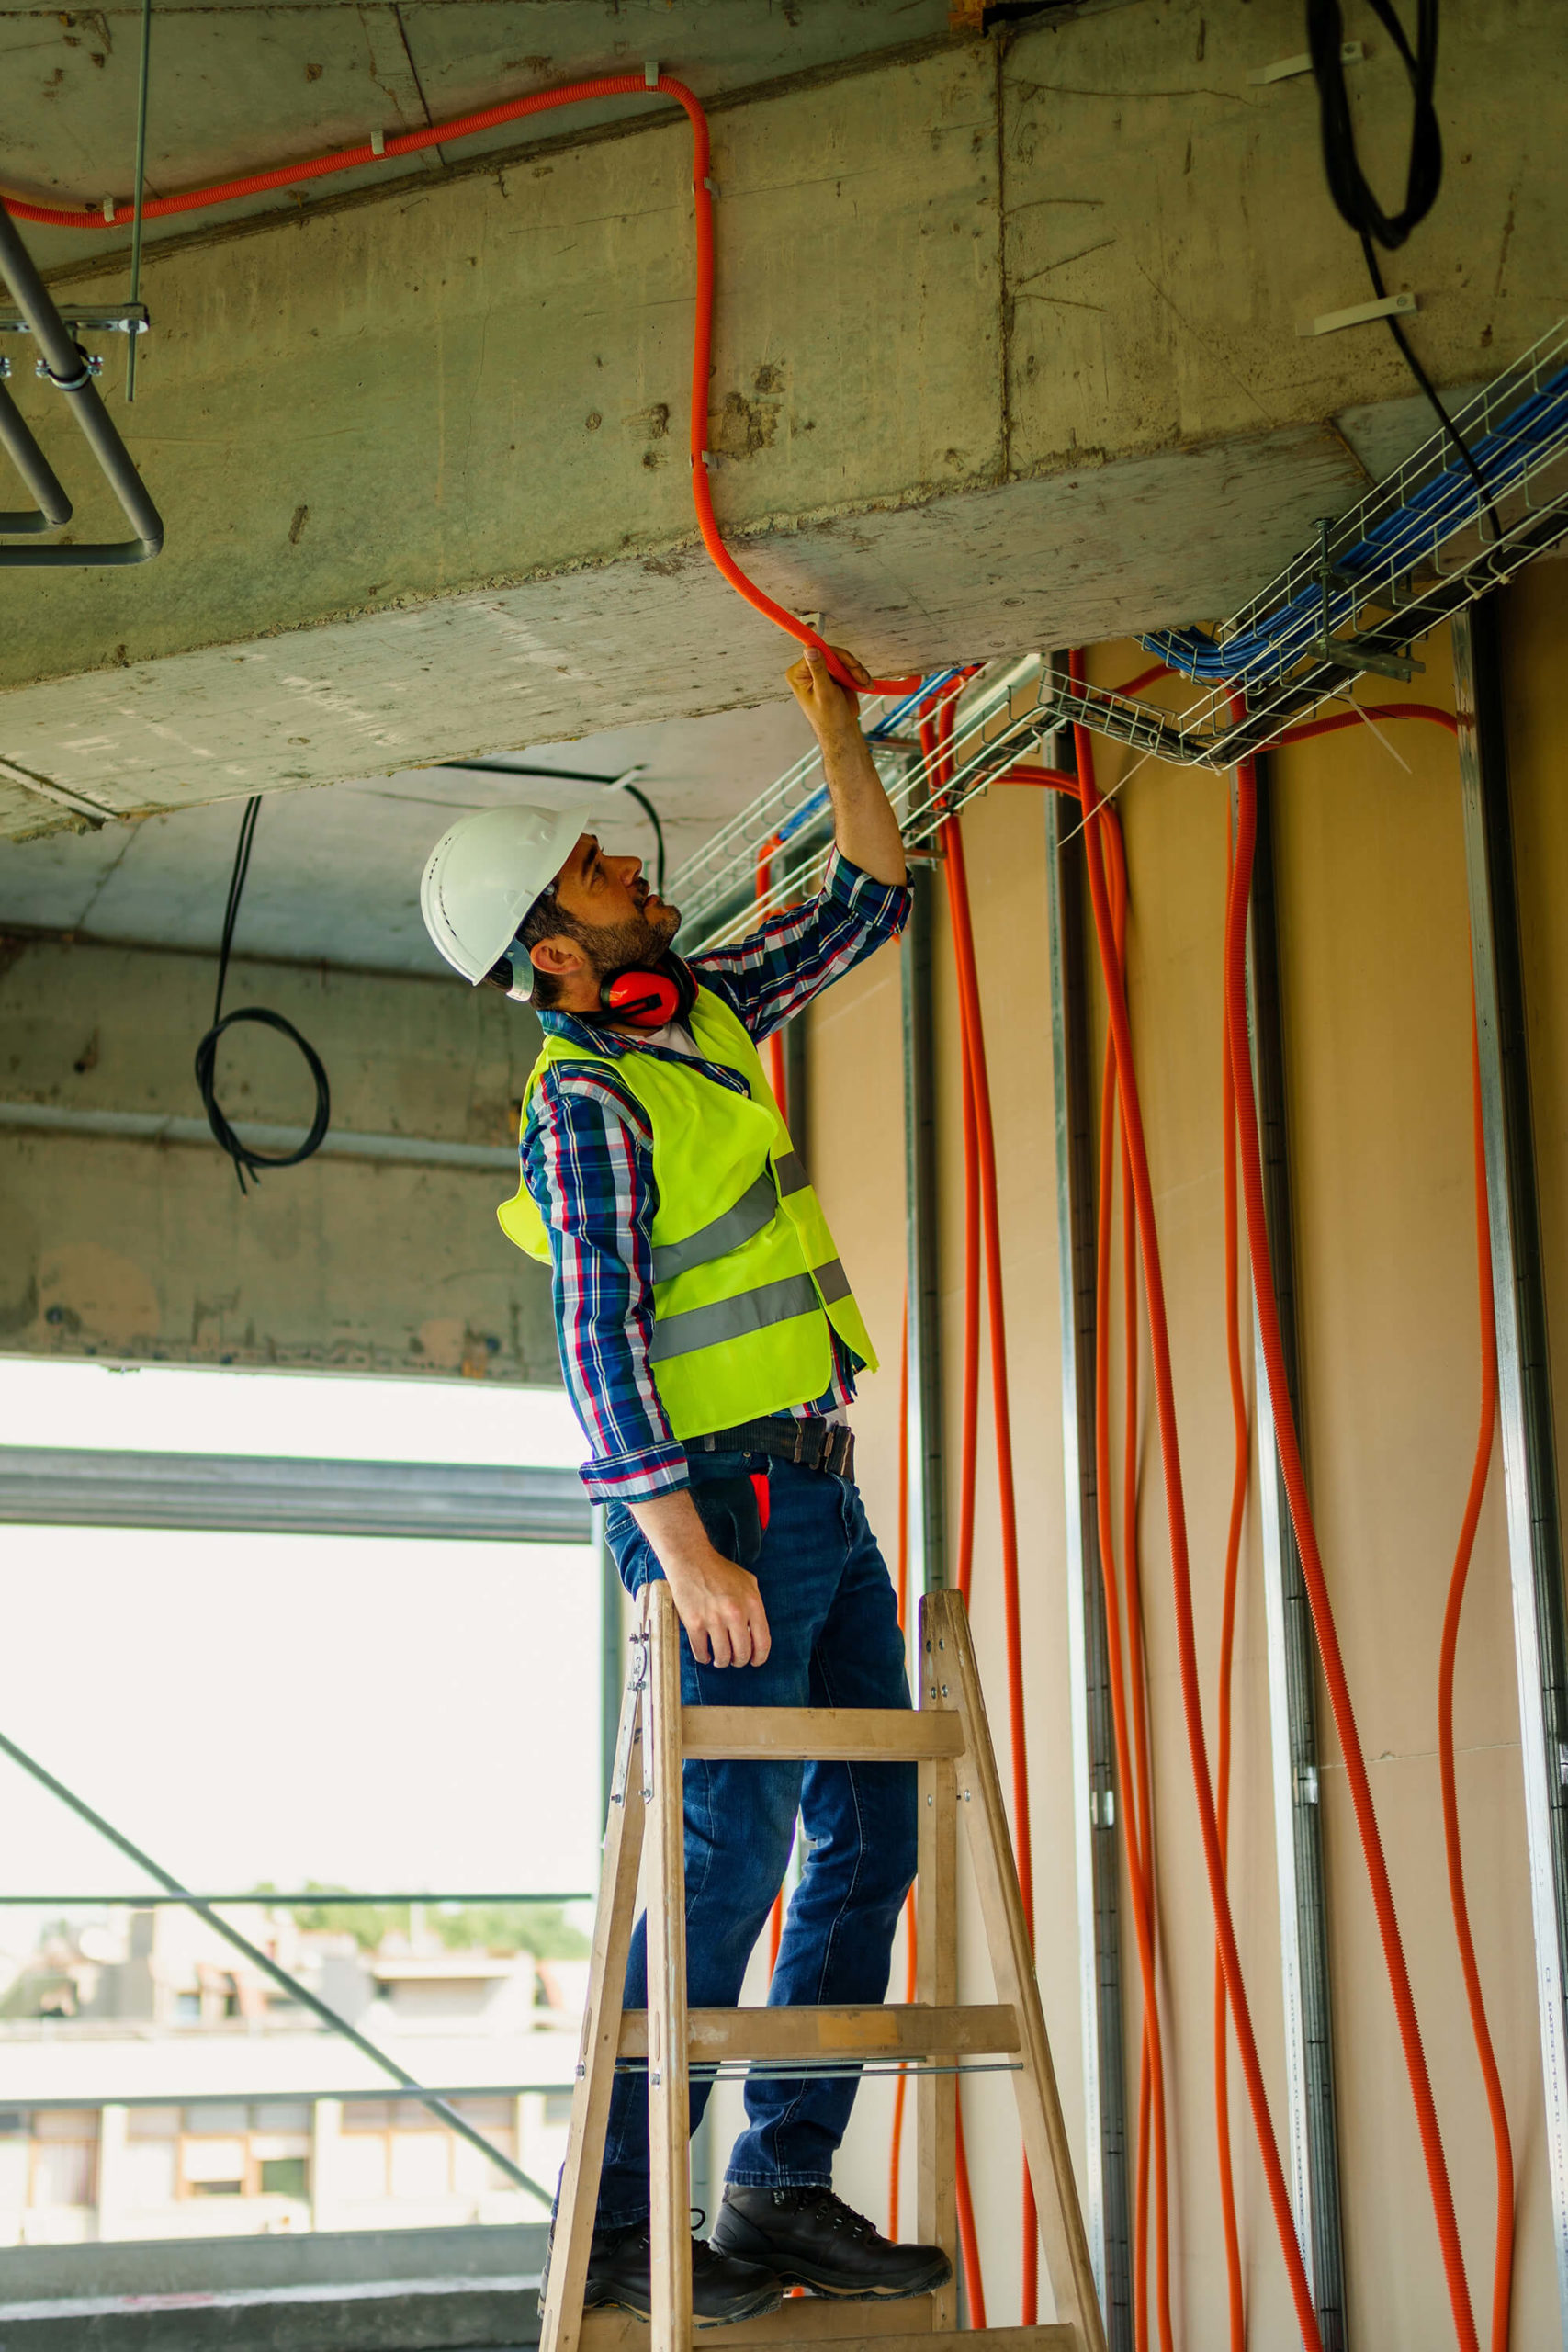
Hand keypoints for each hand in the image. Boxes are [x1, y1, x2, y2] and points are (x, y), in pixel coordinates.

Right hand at [663, 1542, 771, 1668]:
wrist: (691, 1560)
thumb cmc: (720, 1571)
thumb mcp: (748, 1582)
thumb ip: (755, 1605)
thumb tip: (756, 1631)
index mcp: (752, 1604)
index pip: (762, 1642)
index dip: (759, 1657)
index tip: (754, 1661)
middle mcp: (735, 1614)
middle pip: (742, 1653)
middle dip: (739, 1661)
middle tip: (734, 1659)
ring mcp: (714, 1619)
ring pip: (722, 1656)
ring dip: (721, 1662)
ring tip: (719, 1658)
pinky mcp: (694, 1623)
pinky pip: (701, 1651)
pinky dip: (703, 1657)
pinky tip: (705, 1654)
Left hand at [787, 642, 873, 742]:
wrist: (841, 730)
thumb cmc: (829, 717)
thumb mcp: (824, 692)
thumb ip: (818, 670)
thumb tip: (810, 649)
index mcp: (798, 674)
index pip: (817, 652)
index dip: (836, 656)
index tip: (852, 664)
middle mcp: (808, 670)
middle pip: (831, 653)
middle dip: (849, 665)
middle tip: (861, 677)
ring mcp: (822, 671)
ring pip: (842, 658)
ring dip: (856, 670)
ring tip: (864, 682)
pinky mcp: (834, 674)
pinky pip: (847, 665)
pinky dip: (858, 673)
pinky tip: (864, 683)